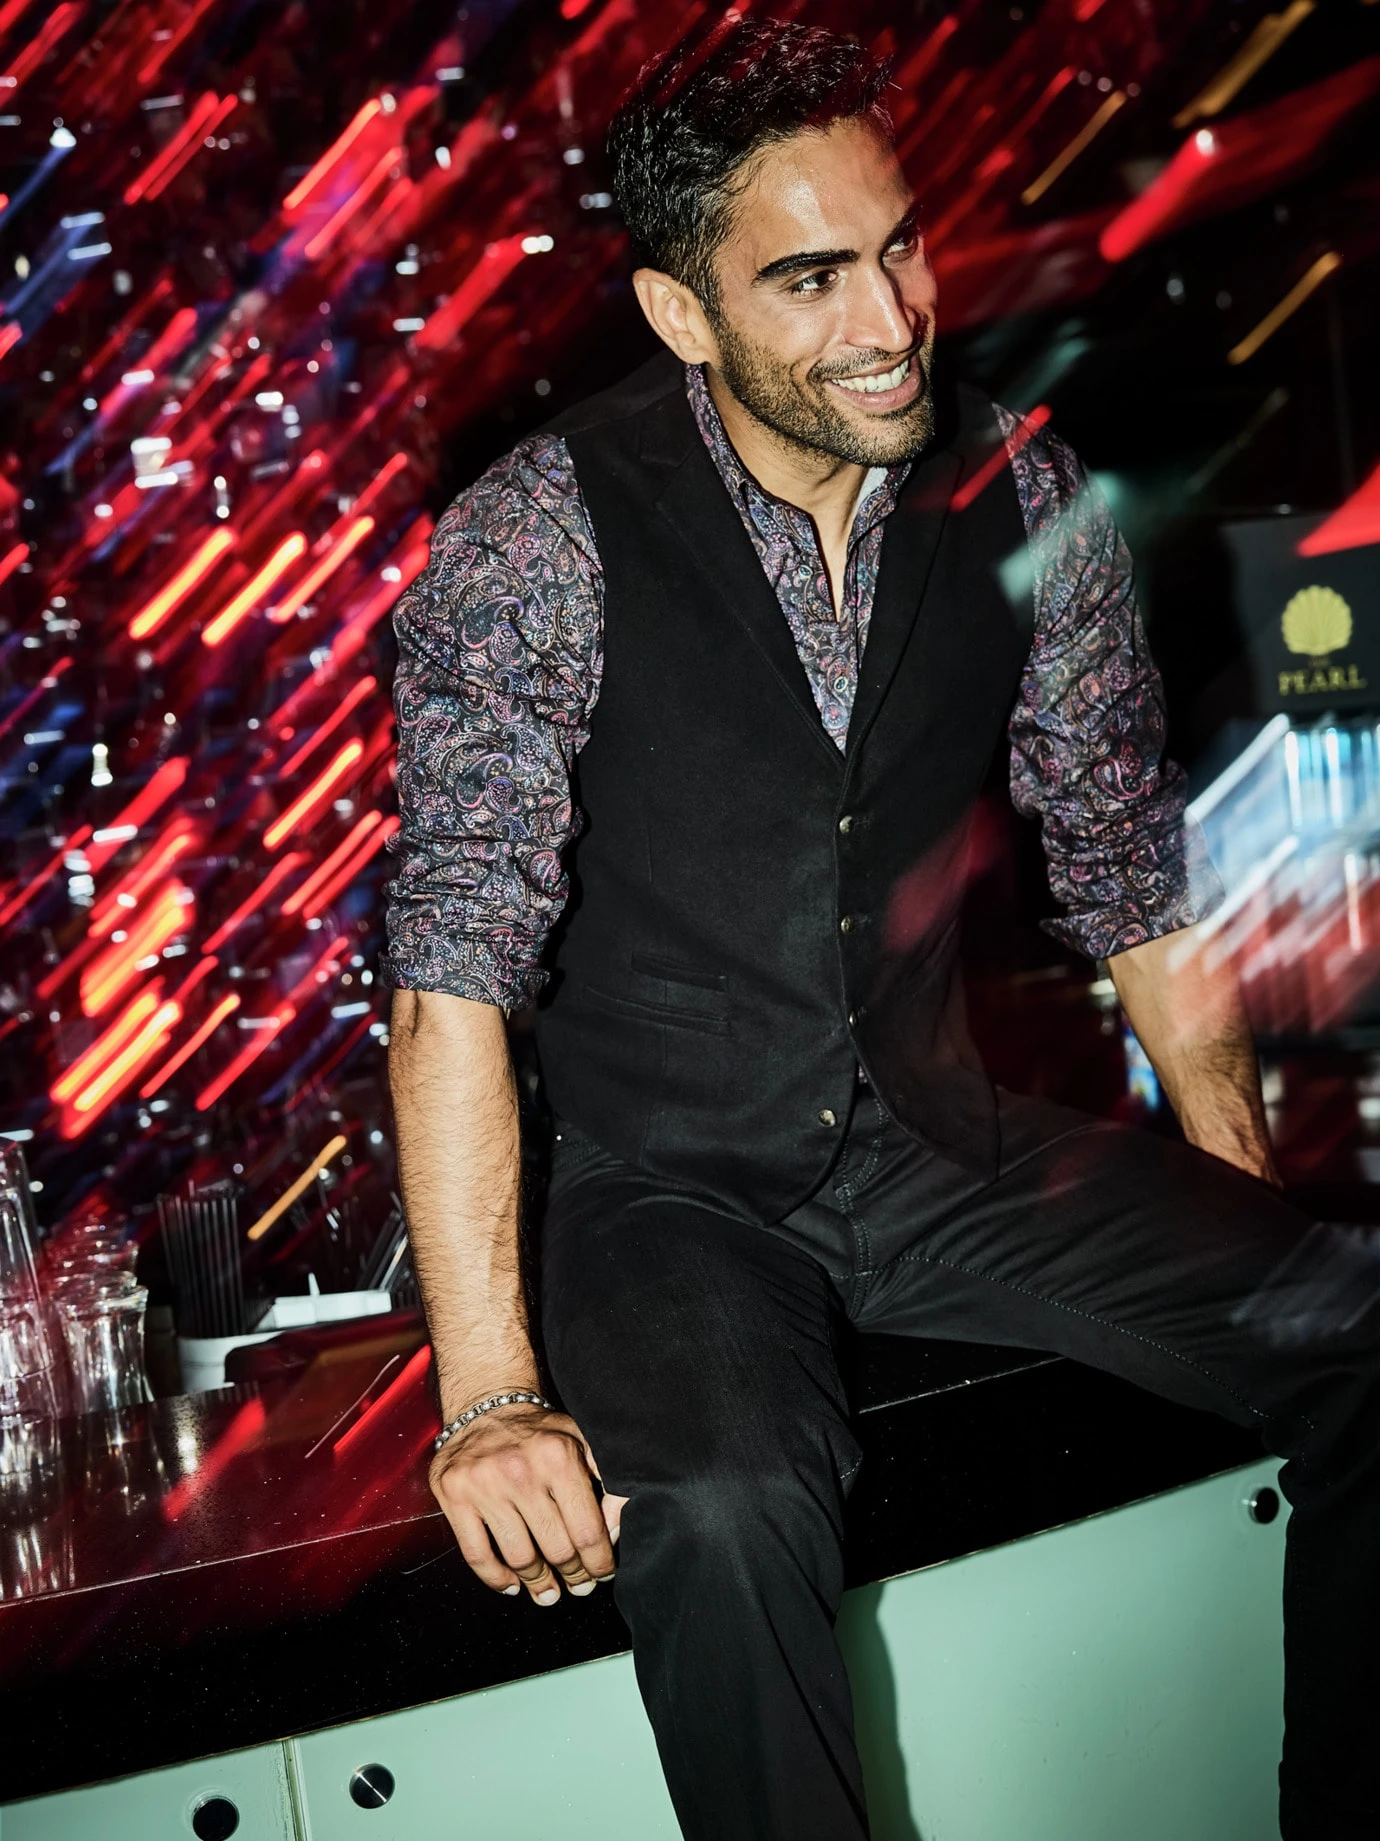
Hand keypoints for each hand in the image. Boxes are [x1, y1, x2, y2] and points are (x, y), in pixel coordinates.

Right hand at [429, 1404, 621, 1604]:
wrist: (485, 1405)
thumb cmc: (540, 1431)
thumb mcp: (582, 1441)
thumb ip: (607, 1481)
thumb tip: (615, 1530)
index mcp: (558, 1457)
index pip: (587, 1530)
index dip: (599, 1561)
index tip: (602, 1573)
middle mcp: (521, 1472)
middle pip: (556, 1549)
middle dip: (573, 1575)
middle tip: (579, 1585)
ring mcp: (484, 1485)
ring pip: (520, 1557)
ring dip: (538, 1583)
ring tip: (548, 1592)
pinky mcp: (455, 1495)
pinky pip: (476, 1555)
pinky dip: (496, 1578)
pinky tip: (512, 1584)